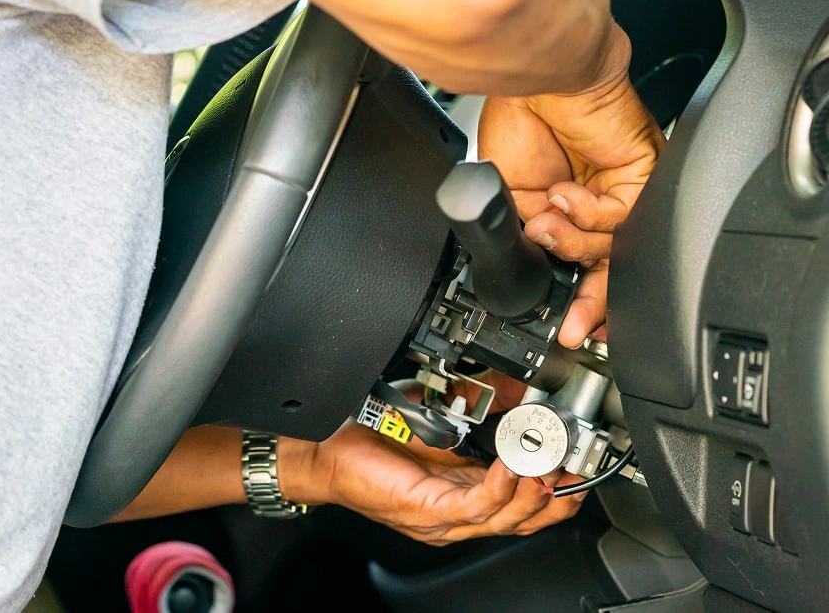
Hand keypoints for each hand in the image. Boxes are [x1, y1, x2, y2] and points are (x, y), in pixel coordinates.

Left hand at [279, 422, 585, 545]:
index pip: (527, 504)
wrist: (327, 447)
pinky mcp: (429, 512)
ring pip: (508, 518)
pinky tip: (516, 467)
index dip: (559, 491)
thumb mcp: (445, 416)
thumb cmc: (375, 436)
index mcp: (468, 492)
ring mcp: (445, 519)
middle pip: (527, 520)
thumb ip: (486, 405)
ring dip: (537, 493)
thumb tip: (522, 388)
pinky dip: (503, 487)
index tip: (582, 465)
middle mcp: (460, 513)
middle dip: (560, 497)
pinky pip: (477, 504)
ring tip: (554, 467)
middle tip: (579, 469)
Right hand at [477, 25, 664, 347]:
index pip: (580, 267)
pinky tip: (564, 192)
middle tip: (575, 323)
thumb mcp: (508, 200)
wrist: (535, 84)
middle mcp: (600, 205)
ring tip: (543, 220)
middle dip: (592, 302)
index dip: (576, 300)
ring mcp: (623, 193)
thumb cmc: (518, 125)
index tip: (566, 329)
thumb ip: (529, 240)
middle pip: (612, 269)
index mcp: (566, 213)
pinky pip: (621, 219)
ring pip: (616, 248)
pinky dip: (586, 211)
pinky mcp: (642, 177)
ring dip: (572, 241)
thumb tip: (538, 270)